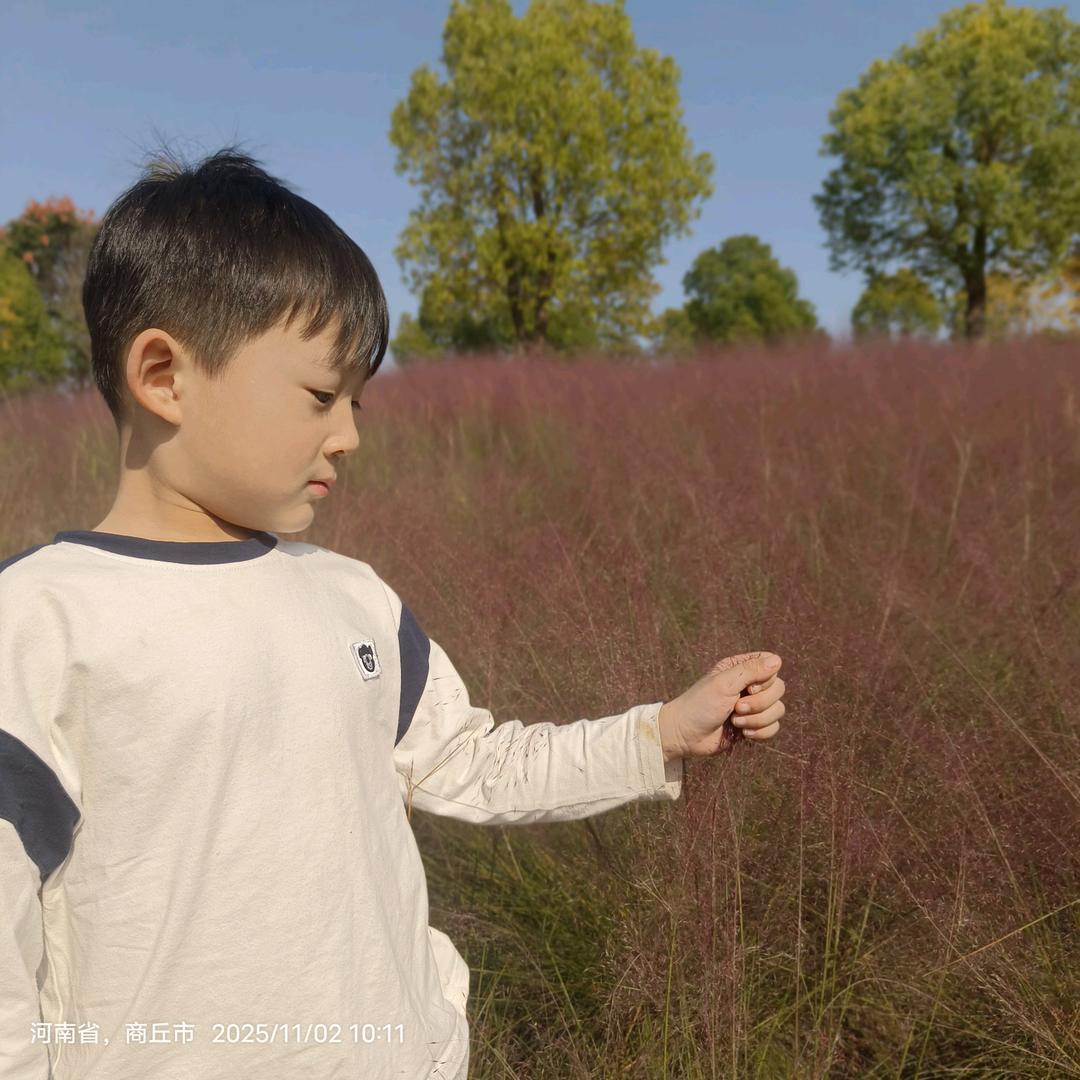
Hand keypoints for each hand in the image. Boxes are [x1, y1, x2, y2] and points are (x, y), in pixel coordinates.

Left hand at [657, 652, 785, 759]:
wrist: (686, 736)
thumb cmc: (699, 705)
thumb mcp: (723, 684)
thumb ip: (750, 671)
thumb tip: (777, 660)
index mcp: (740, 668)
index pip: (772, 665)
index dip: (765, 679)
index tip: (747, 688)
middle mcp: (749, 685)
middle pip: (779, 689)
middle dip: (759, 703)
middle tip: (736, 707)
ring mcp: (753, 706)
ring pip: (778, 710)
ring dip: (757, 720)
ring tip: (735, 721)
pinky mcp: (754, 725)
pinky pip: (774, 728)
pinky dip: (760, 733)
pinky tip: (743, 733)